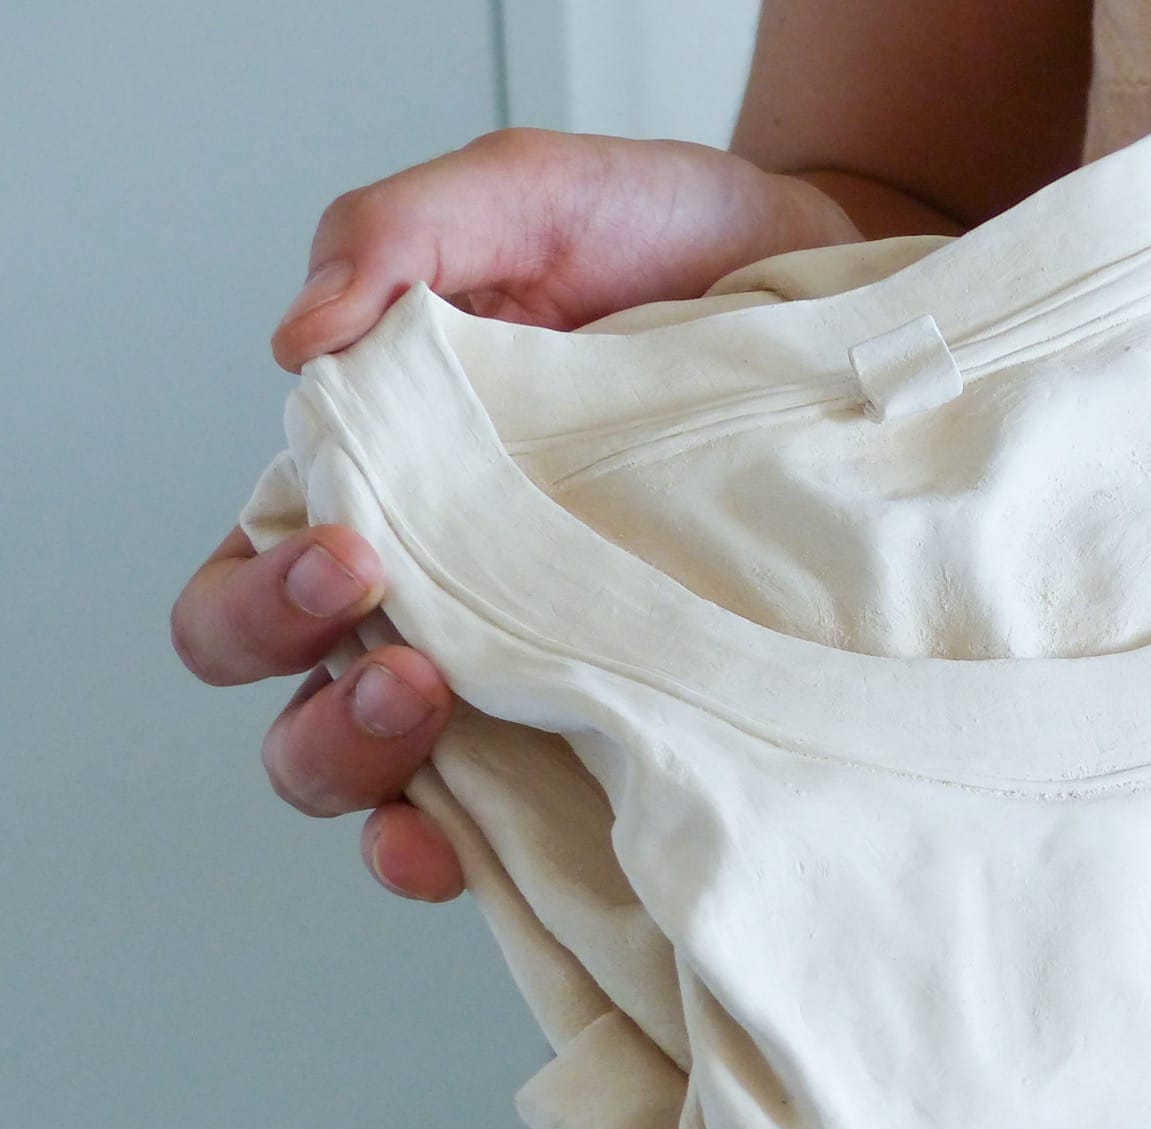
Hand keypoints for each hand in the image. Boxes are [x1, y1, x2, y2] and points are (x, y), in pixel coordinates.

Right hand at [171, 129, 862, 900]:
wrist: (832, 284)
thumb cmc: (667, 240)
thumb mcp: (525, 195)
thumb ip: (395, 236)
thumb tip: (294, 347)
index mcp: (384, 493)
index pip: (255, 584)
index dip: (266, 598)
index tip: (355, 560)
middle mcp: (445, 603)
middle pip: (304, 718)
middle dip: (328, 723)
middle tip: (414, 673)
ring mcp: (541, 670)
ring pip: (409, 792)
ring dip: (398, 796)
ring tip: (458, 745)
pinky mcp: (637, 706)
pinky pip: (550, 816)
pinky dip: (515, 848)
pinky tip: (519, 849)